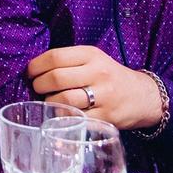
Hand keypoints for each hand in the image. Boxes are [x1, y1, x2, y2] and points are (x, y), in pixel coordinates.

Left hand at [27, 46, 162, 129]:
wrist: (143, 96)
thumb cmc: (110, 77)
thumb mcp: (94, 60)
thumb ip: (69, 62)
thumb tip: (34, 71)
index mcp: (92, 55)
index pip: (55, 57)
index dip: (35, 66)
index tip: (30, 73)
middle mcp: (98, 72)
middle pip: (56, 78)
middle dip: (38, 85)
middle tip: (37, 89)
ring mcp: (103, 96)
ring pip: (63, 100)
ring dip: (48, 103)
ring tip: (48, 102)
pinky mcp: (105, 117)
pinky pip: (75, 118)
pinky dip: (62, 118)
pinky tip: (60, 115)